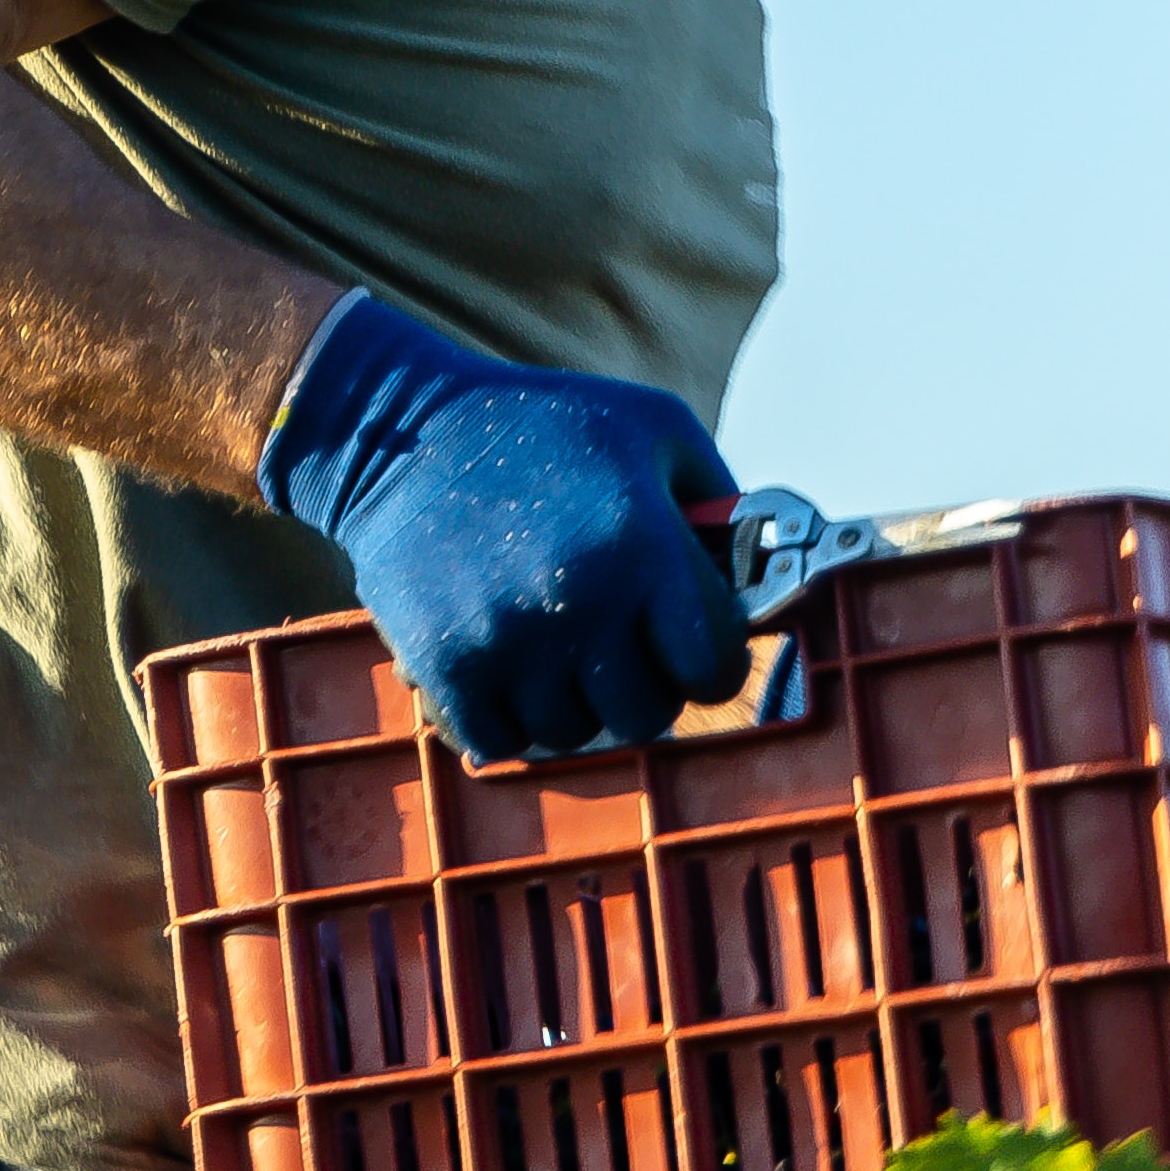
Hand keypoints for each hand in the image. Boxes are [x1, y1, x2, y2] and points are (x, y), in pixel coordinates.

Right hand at [250, 290, 751, 762]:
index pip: (714, 667)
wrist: (399, 432)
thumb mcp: (653, 426)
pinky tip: (508, 666)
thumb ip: (723, 500)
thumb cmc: (542, 425)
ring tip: (555, 645)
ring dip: (573, 702)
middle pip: (648, 715)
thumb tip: (770, 572)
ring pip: (575, 734)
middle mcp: (579, 599)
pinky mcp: (444, 665)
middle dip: (644, 686)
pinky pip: (503, 745)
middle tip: (619, 647)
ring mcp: (507, 639)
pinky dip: (509, 719)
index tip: (690, 647)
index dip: (709, 661)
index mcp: (641, 541)